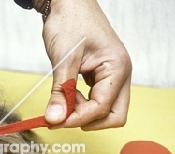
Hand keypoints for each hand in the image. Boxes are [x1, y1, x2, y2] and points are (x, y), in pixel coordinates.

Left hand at [36, 0, 131, 129]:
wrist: (68, 2)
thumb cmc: (70, 21)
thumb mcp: (63, 58)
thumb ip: (61, 91)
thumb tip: (55, 118)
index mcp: (117, 67)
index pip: (103, 107)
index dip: (78, 118)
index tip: (55, 121)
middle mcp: (120, 74)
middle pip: (114, 115)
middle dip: (88, 120)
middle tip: (62, 117)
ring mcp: (112, 75)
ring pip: (106, 110)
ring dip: (83, 113)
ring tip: (61, 102)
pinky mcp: (101, 76)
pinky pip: (96, 99)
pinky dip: (81, 104)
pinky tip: (66, 96)